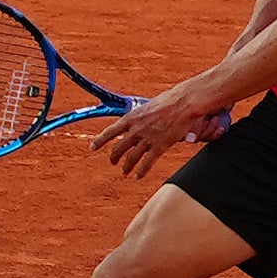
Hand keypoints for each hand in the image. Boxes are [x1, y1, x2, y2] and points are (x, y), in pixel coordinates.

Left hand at [102, 82, 224, 184]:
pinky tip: (137, 176)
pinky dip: (141, 171)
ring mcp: (147, 139)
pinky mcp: (159, 146)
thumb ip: (142, 117)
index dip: (99, 141)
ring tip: (124, 172)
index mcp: (131, 117)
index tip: (92, 147)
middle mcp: (135, 129)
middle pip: (119, 148)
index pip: (110, 131)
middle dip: (114, 157)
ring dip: (126, 166)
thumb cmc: (170, 100)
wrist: (184, 103)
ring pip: (131, 158)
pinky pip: (147, 163)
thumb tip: (141, 121)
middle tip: (113, 162)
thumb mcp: (149, 106)